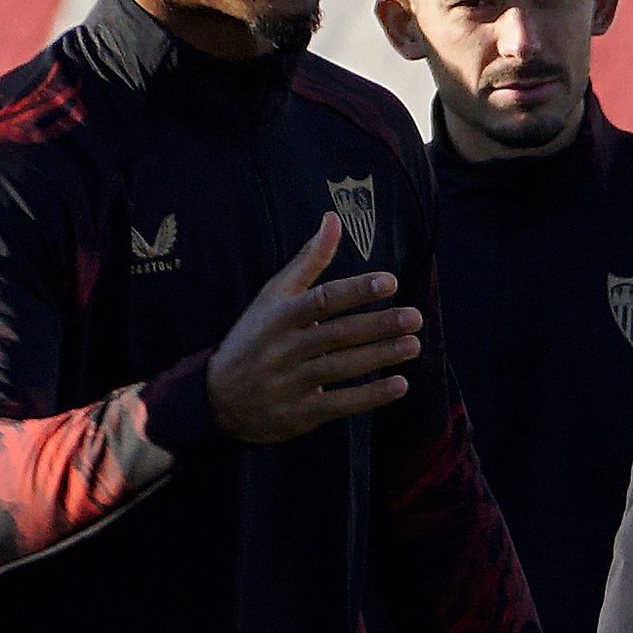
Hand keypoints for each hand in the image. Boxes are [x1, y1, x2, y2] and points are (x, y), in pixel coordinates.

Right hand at [205, 213, 420, 442]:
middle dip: (378, 325)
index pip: (322, 299)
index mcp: (279, 316)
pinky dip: (369, 396)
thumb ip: (308, 260)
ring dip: (380, 356)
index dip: (356, 290)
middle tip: (415, 316)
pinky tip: (399, 385)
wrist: (217, 399)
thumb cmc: (255, 337)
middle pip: (337, 334)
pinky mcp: (298, 414)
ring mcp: (290, 383)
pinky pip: (338, 404)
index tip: (390, 281)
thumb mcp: (273, 296)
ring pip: (340, 367)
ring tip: (413, 345)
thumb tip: (333, 218)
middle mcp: (283, 348)